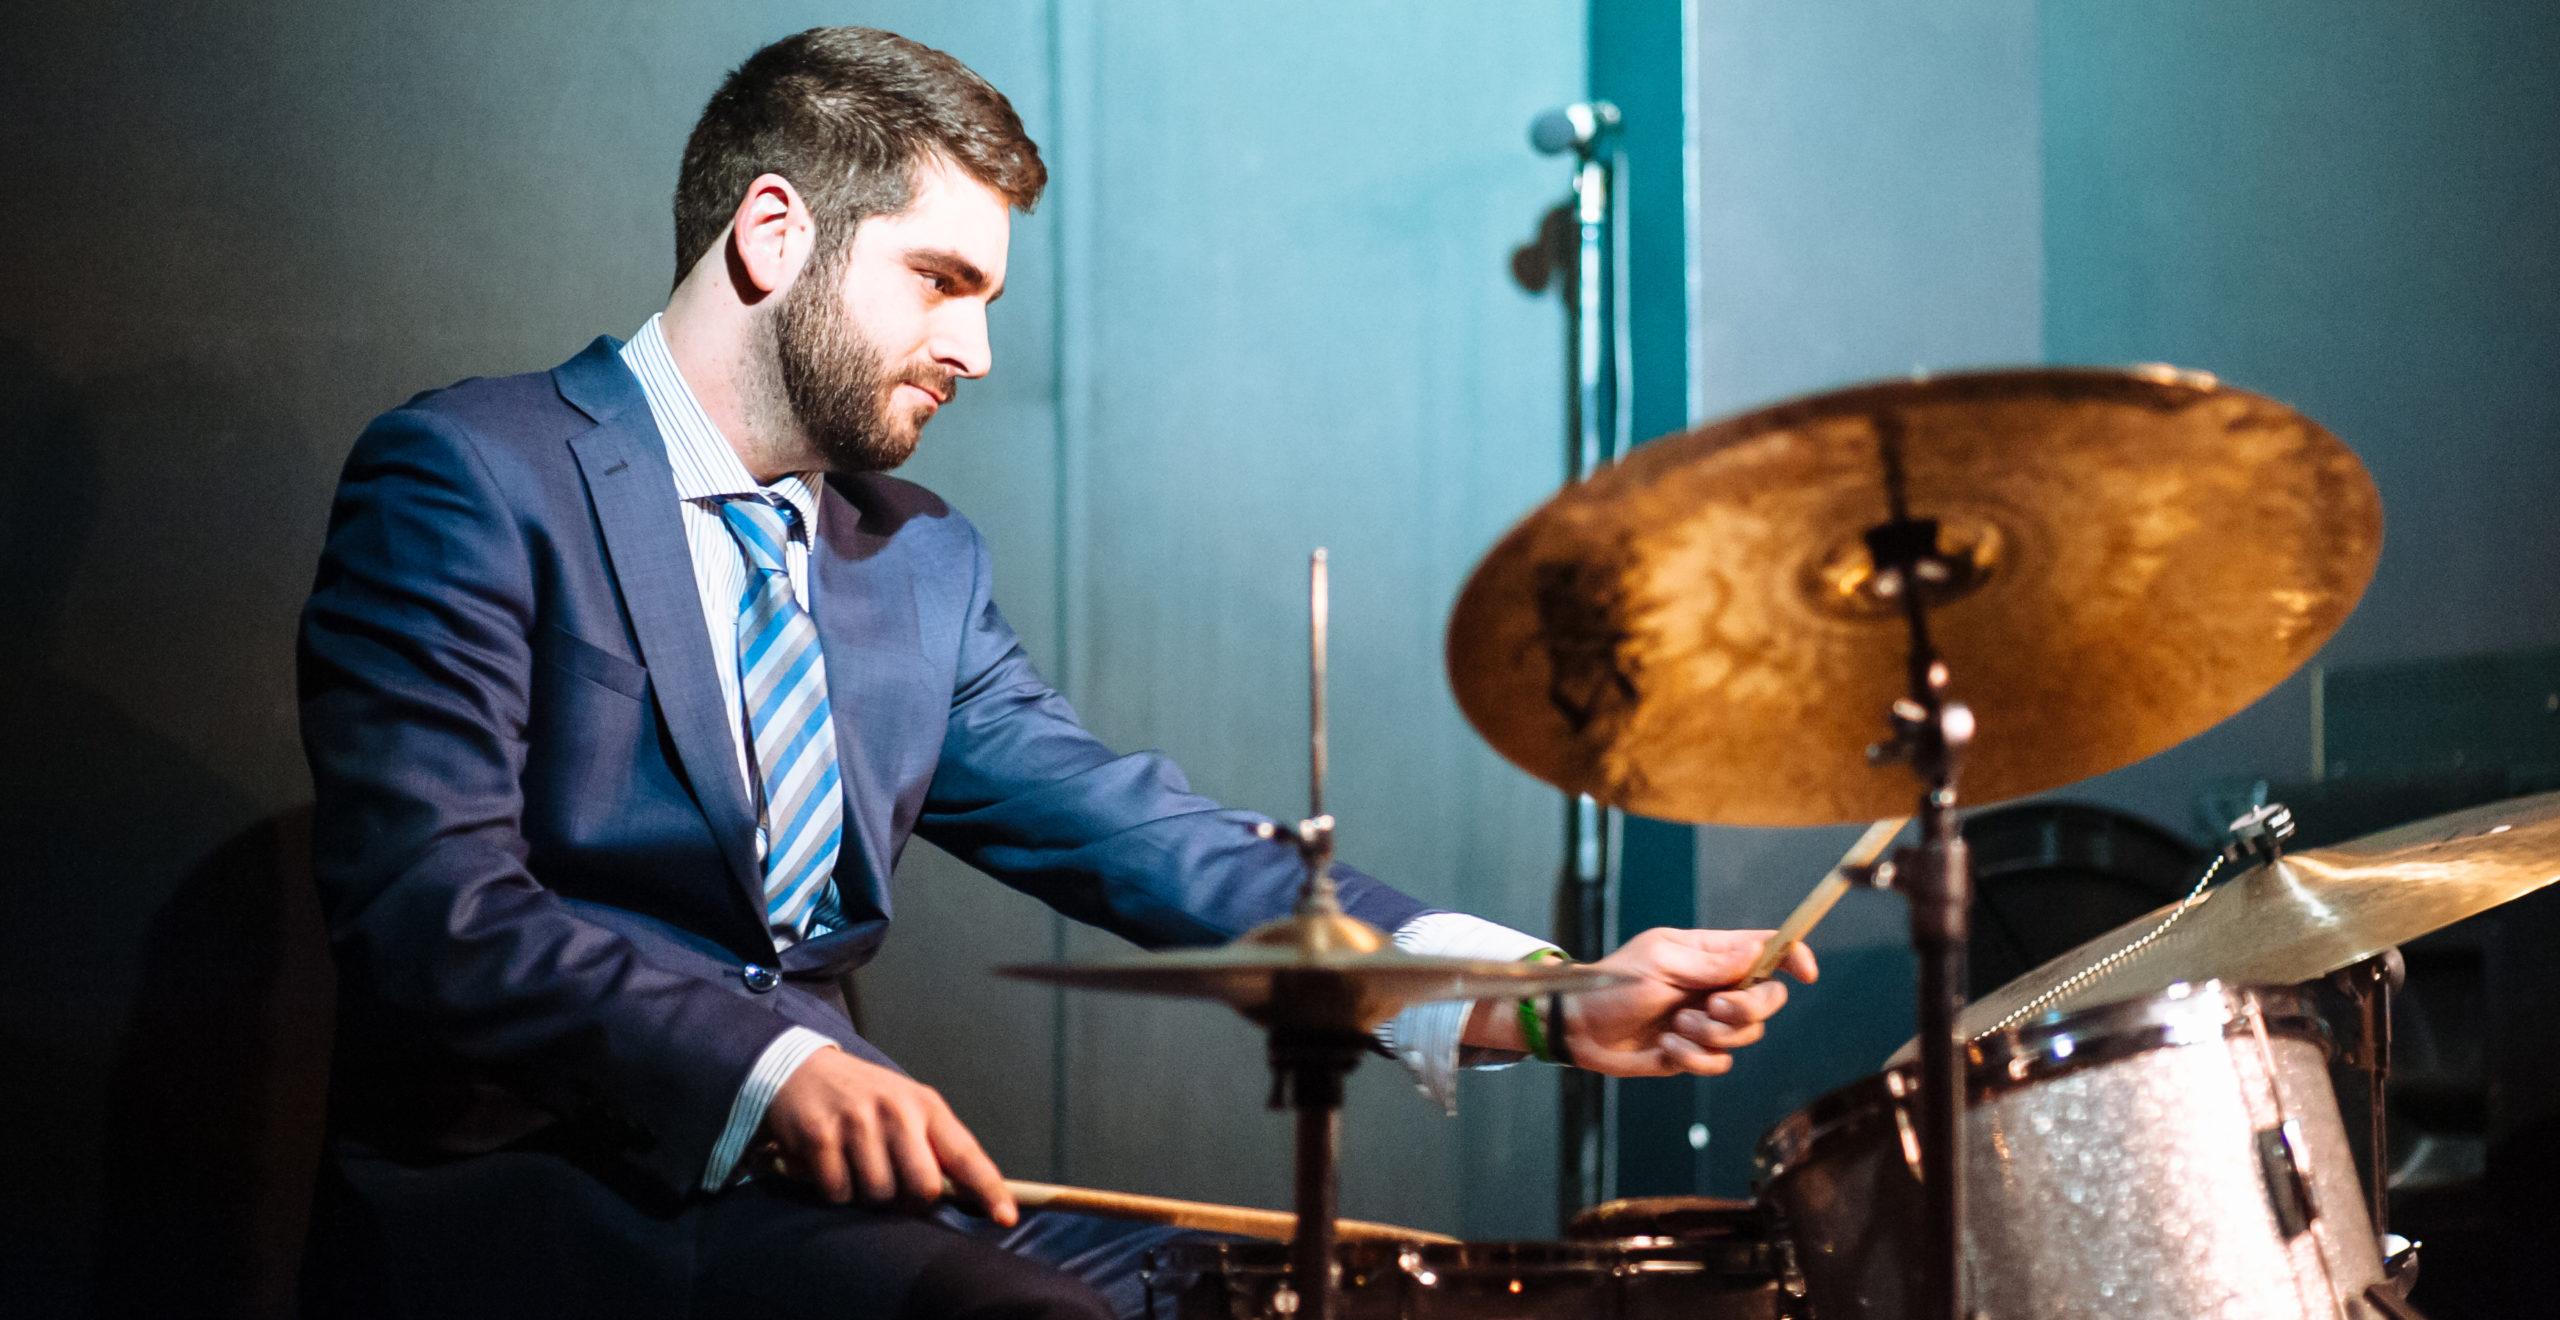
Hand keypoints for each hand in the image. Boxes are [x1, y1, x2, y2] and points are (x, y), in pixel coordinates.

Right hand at [763, 1048, 1017, 1225]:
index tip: (1005, 1217)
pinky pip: (837, 1192)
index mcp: (926, 1106)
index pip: (966, 1154)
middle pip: (922, 1188)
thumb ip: (934, 1146)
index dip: (989, 1189)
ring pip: (878, 1195)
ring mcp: (857, 1122)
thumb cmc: (865, 1098)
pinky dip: (833, 1190)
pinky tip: (829, 1163)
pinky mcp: (820, 1135)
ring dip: (866, 1195)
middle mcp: (896, 1111)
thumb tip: (964, 1196)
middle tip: (892, 1184)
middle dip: (909, 1201)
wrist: (801, 1069)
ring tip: (855, 1165)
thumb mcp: (907, 1107)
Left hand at [1471, 928, 1816, 1077]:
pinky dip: (1695, 1058)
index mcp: (1710, 954)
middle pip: (1768, 998)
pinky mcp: (1695, 1053)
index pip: (1766, 949)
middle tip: (1712, 1007)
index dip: (1793, 957)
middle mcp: (1715, 987)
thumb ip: (1712, 962)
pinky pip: (1721, 1062)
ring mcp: (1707, 1022)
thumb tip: (1759, 951)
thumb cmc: (1614, 984)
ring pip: (1748, 1035)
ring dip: (1712, 1035)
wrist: (1580, 1026)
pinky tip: (1667, 1047)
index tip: (1804, 972)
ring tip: (1676, 1026)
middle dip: (1747, 1008)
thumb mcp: (1661, 962)